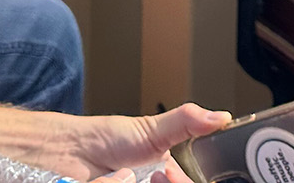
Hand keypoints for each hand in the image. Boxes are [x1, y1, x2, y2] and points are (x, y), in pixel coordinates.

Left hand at [38, 104, 232, 182]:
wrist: (73, 152)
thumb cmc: (109, 138)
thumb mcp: (153, 129)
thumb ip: (187, 122)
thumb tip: (220, 116)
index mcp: (174, 170)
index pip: (196, 181)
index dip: (188, 180)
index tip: (175, 175)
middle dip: (172, 181)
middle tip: (159, 175)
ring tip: (134, 176)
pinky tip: (123, 180)